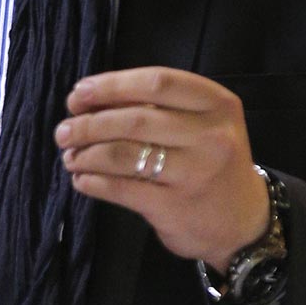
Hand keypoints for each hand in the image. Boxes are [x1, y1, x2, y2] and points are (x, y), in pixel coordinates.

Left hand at [56, 66, 271, 266]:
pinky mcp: (174, 207)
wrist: (242, 222)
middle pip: (135, 120)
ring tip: (69, 156)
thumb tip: (90, 101)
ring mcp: (194, 173)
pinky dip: (93, 182)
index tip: (79, 94)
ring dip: (86, 154)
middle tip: (64, 131)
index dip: (111, 85)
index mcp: (218, 104)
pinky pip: (121, 188)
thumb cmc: (212, 163)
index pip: (157, 82)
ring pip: (123, 155)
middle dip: (89, 124)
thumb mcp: (202, 124)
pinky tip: (82, 179)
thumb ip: (157, 108)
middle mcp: (211, 136)